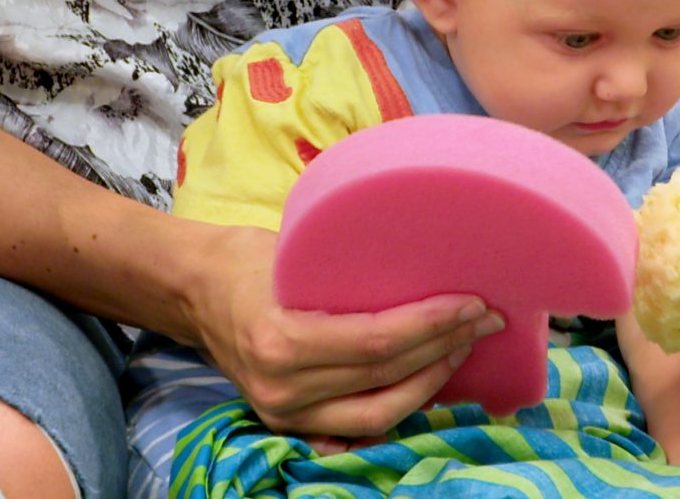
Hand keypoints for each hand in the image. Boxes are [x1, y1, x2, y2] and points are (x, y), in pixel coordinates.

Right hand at [184, 225, 505, 436]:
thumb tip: (430, 256)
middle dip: (446, 347)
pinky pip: (358, 426)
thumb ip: (350, 271)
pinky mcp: (291, 424)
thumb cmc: (248, 259)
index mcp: (279, 340)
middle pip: (386, 378)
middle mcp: (281, 388)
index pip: (377, 342)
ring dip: (433, 380)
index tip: (473, 302)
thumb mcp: (295, 252)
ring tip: (465, 345)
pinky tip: (431, 381)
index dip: (433, 325)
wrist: (193, 291)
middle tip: (486, 318)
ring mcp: (284, 414)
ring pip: (381, 412)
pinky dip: (400, 406)